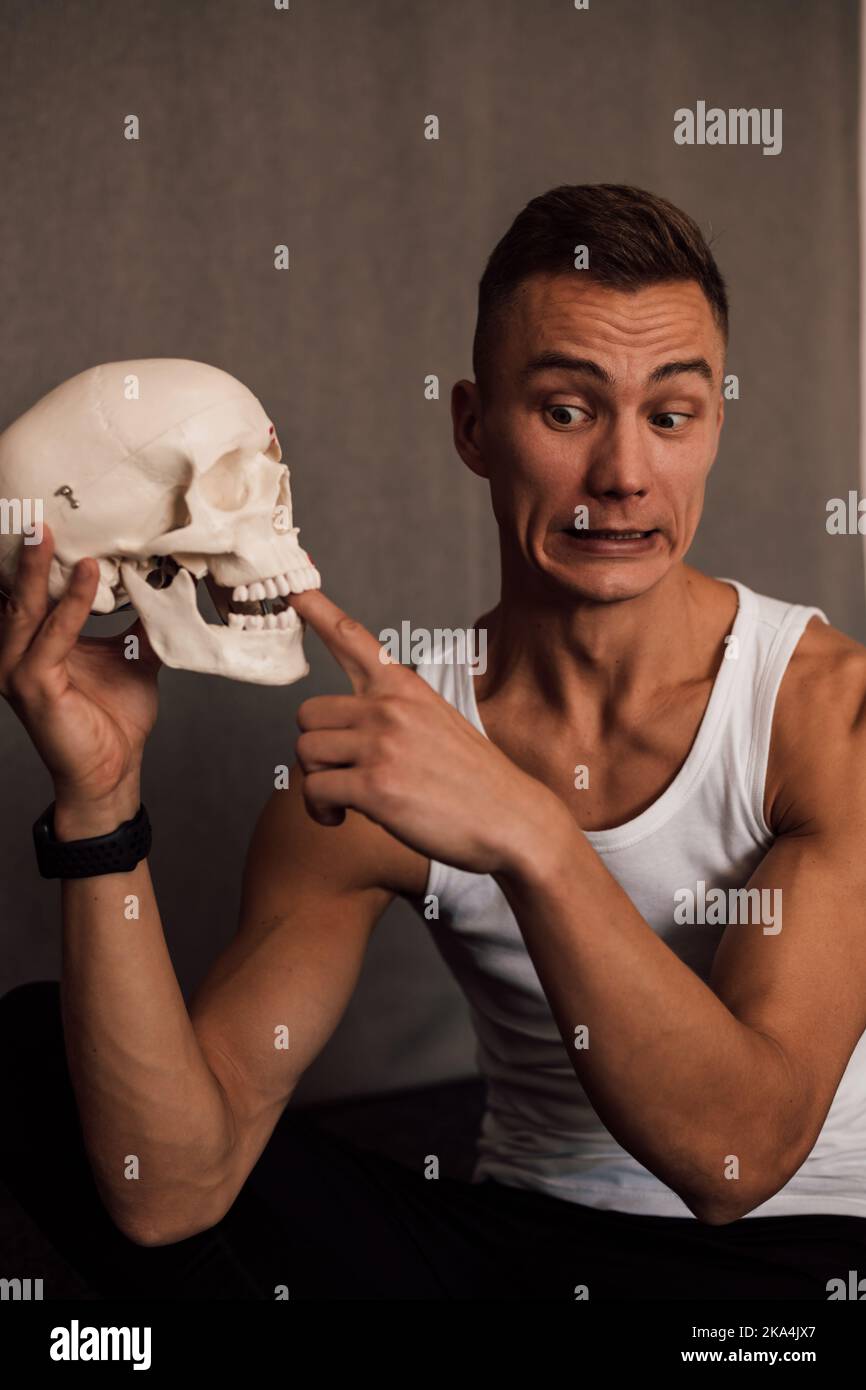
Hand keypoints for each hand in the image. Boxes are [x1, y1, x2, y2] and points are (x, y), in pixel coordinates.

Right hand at [0, 526, 161, 820]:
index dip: (34, 560)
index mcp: (33, 646)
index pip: (28, 594)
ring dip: (38, 570)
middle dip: (24, 554)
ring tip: (49, 534)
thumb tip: (164, 588)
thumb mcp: (131, 659)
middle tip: (34, 514)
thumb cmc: (114, 720)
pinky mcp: (35, 687)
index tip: (48, 520)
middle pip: (16, 595)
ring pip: (26, 610)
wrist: (113, 771)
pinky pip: (53, 637)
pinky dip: (70, 604)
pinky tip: (86, 576)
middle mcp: (17, 656)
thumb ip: (138, 625)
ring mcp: (19, 672)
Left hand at [288, 589, 562, 876]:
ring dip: (318, 782)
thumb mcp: (437, 721)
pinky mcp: (375, 785)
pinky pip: (315, 790)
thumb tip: (342, 726)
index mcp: (405, 687)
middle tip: (343, 773)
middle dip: (317, 748)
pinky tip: (341, 819)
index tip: (293, 590)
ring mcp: (382, 744)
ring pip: (306, 752)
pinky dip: (320, 811)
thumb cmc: (471, 779)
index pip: (353, 638)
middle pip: (307, 714)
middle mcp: (390, 707)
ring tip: (345, 800)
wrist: (511, 818)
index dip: (317, 610)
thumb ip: (391, 712)